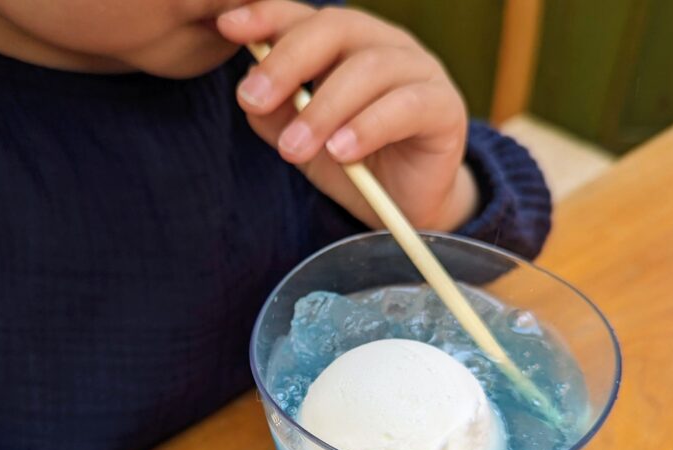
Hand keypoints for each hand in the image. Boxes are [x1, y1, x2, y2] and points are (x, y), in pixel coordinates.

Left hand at [216, 1, 477, 231]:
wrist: (405, 208)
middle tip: (254, 101)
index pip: (304, 17)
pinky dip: (367, 128)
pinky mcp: (444, 107)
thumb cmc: (353, 163)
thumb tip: (249, 88)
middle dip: (287, 63)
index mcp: (346, 44)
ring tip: (293, 149)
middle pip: (335, 29)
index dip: (267, 15)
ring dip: (323, 109)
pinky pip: (406, 106)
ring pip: (368, 69)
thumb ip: (276, 115)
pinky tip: (341, 153)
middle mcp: (383, 44)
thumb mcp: (302, 142)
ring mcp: (419, 70)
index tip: (228, 27)